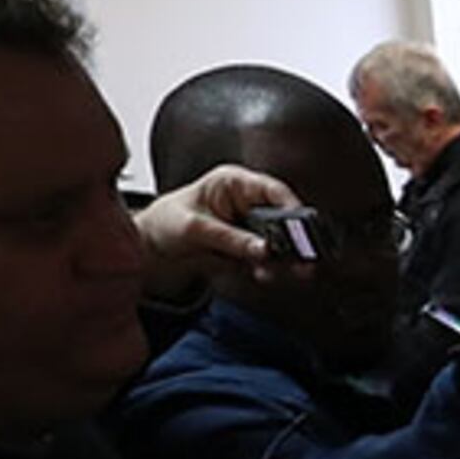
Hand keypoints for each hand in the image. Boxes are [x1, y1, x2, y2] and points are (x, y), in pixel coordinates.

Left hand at [134, 165, 300, 299]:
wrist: (154, 244)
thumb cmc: (168, 221)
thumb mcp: (194, 228)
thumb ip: (229, 238)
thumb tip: (262, 249)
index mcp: (234, 184)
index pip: (271, 190)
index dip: (291, 205)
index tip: (303, 225)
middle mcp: (247, 204)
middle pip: (282, 218)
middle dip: (294, 238)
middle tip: (305, 254)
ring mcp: (250, 228)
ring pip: (280, 243)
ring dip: (286, 258)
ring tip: (292, 270)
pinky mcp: (248, 249)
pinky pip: (267, 260)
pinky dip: (269, 269)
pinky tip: (265, 275)